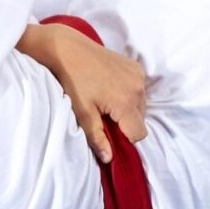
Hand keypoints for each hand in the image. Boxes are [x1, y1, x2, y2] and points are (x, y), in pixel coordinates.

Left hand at [41, 25, 148, 162]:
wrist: (68, 49)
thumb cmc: (72, 81)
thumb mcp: (83, 112)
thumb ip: (97, 137)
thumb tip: (109, 159)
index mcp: (126, 102)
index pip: (139, 134)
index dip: (124, 138)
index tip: (108, 131)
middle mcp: (138, 89)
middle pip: (140, 120)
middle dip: (126, 123)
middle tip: (104, 116)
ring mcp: (139, 75)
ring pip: (141, 105)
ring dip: (128, 109)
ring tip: (106, 101)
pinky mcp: (136, 66)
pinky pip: (139, 89)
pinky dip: (129, 94)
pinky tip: (111, 88)